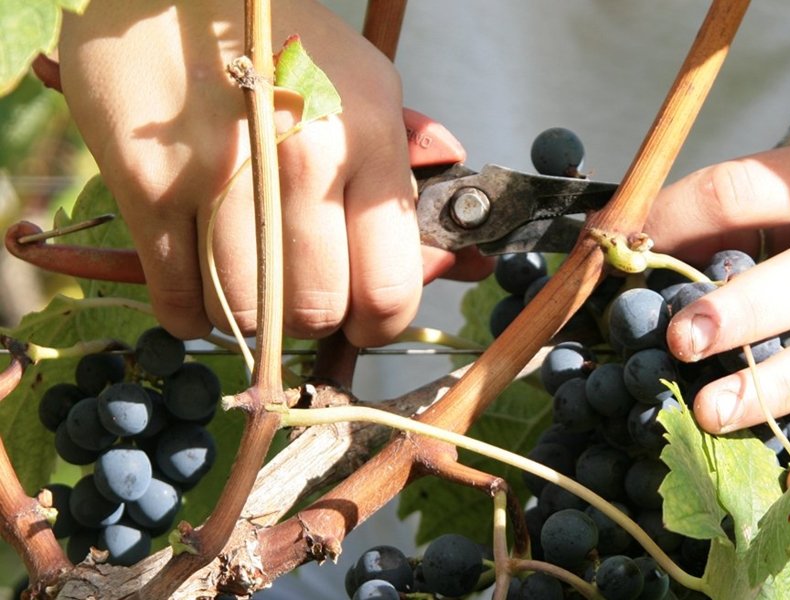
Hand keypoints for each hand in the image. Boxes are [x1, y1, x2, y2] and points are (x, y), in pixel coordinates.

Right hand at [58, 0, 465, 345]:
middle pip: (316, 311)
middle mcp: (302, 160)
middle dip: (315, 318)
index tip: (365, 320)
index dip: (379, 322)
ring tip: (252, 274)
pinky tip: (204, 279)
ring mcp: (220, 177)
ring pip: (248, 315)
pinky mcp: (147, 187)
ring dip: (253, 313)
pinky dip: (195, 310)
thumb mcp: (368, 86)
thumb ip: (408, 176)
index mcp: (368, 137)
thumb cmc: (278, 38)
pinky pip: (181, 301)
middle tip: (304, 291)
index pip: (389, 286)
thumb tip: (459, 261)